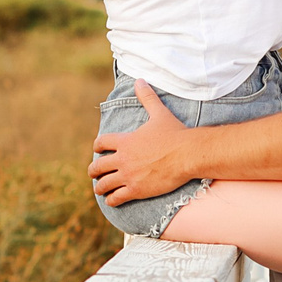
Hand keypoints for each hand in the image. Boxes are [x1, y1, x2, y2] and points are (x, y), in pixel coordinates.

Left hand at [89, 83, 195, 203]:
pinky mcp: (136, 190)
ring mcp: (128, 175)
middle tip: (94, 174)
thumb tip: (140, 80)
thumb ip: (147, 97)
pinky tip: (113, 200)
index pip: (100, 143)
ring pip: (103, 185)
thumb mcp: (159, 113)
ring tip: (100, 190)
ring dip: (100, 188)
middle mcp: (122, 159)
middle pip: (97, 167)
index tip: (98, 150)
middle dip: (93, 171)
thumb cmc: (175, 134)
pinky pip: (116, 198)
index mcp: (125, 141)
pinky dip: (112, 200)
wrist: (188, 155)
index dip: (97, 147)